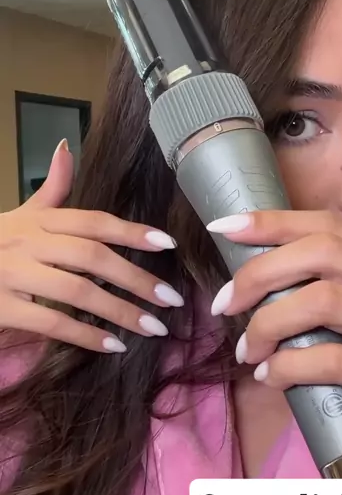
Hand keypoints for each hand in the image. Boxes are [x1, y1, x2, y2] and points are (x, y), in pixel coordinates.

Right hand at [0, 140, 182, 352]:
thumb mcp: (19, 214)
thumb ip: (50, 189)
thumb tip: (67, 148)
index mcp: (39, 220)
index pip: (93, 221)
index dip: (132, 231)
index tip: (168, 244)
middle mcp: (28, 242)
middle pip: (92, 257)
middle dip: (136, 278)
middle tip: (171, 299)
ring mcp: (13, 274)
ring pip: (77, 291)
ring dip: (120, 311)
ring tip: (153, 328)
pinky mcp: (2, 307)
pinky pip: (51, 322)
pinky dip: (85, 336)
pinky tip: (113, 347)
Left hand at [208, 211, 341, 494]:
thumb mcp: (338, 319)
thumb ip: (309, 286)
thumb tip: (242, 268)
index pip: (329, 226)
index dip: (274, 223)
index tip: (225, 229)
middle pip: (324, 252)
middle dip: (260, 273)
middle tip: (225, 304)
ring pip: (325, 300)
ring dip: (269, 323)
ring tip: (248, 351)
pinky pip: (333, 359)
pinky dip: (289, 365)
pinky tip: (270, 376)